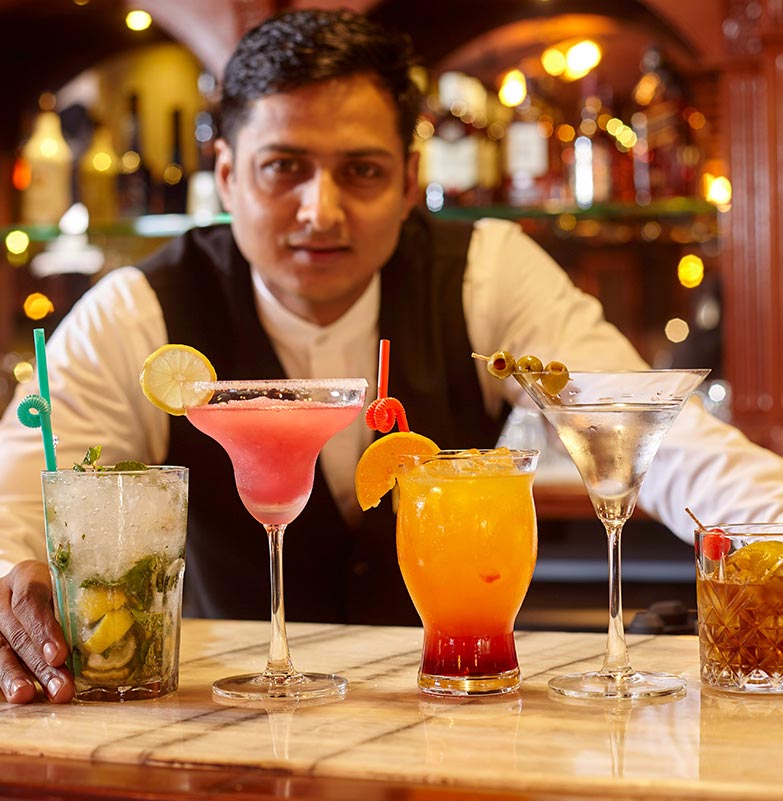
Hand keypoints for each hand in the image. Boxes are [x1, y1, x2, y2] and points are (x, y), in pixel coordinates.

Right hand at [0, 560, 74, 702]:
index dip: (44, 629)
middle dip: (40, 664)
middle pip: (18, 633)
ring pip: (1, 653)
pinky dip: (9, 681)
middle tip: (62, 689)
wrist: (28, 588)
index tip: (60, 655)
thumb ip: (79, 605)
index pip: (31, 599)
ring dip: (18, 677)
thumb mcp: (66, 586)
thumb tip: (115, 638)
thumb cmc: (58, 588)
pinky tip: (23, 696)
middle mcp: (2, 598)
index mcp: (25, 576)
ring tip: (29, 697)